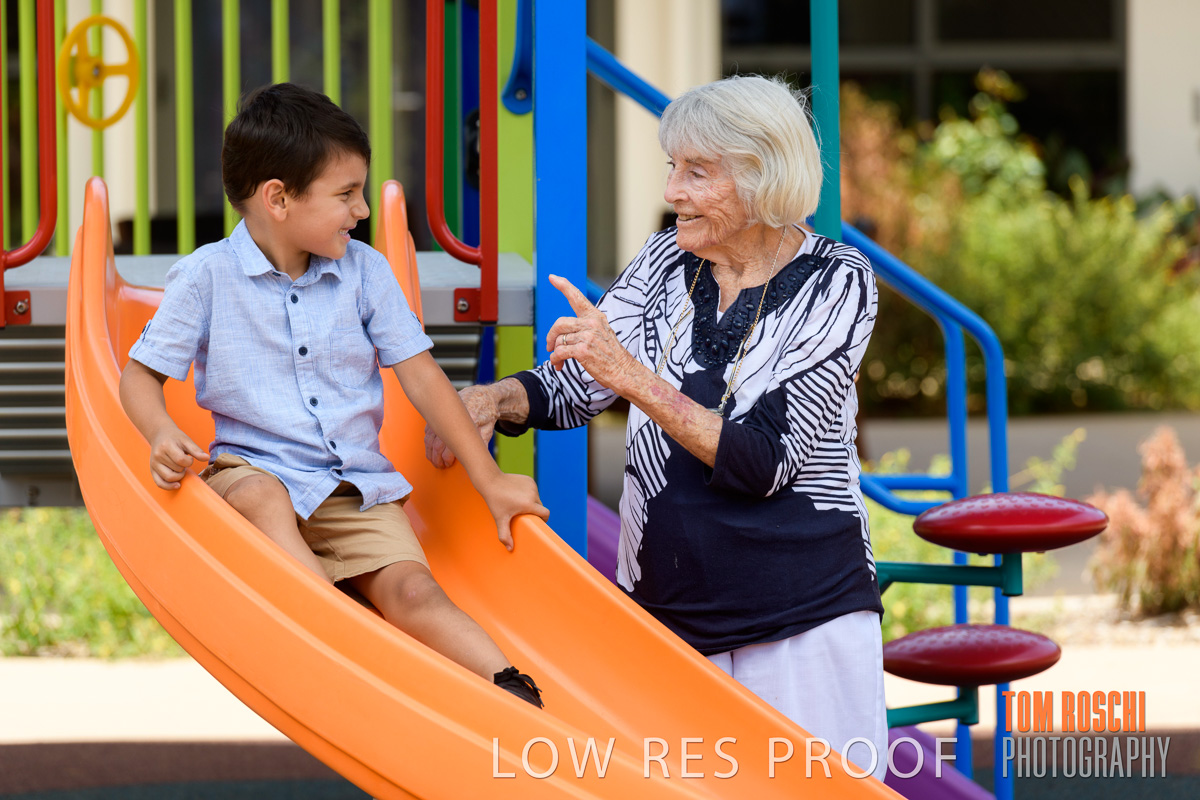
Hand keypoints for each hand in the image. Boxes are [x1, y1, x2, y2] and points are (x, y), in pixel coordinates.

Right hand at [148, 425, 208, 489]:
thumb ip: (196, 450)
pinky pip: (159, 483)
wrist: (160, 434)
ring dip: (179, 476)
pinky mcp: (152, 470)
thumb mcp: (186, 440)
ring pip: (169, 478)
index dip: (189, 461)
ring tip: (179, 468)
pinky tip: (177, 485)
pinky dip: (169, 486)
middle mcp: (158, 456)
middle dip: (184, 467)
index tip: (189, 457)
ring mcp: (153, 464)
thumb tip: (207, 458)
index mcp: (166, 446)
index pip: (181, 460)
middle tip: (183, 461)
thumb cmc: (175, 438)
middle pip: (176, 469)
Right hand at [424, 384, 499, 468]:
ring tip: (434, 460)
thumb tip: (477, 457)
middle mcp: (452, 417)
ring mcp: (443, 414)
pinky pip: (428, 430)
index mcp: (467, 420)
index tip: (448, 464)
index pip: (451, 444)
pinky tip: (431, 449)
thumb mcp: (489, 428)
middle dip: (436, 457)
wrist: (481, 395)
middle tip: (440, 465)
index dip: (447, 457)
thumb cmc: (486, 412)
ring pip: (430, 437)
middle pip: (437, 443)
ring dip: (430, 451)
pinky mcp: (438, 414)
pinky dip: (428, 442)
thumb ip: (482, 442)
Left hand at [479, 472, 549, 550]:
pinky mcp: (529, 479)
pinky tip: (518, 494)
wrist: (491, 481)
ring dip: (531, 502)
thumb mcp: (500, 519)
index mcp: (528, 504)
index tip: (536, 522)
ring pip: (536, 498)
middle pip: (540, 506)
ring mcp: (531, 485)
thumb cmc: (495, 501)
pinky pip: (532, 490)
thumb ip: (505, 535)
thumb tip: (510, 549)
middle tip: (523, 515)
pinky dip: (528, 493)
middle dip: (534, 511)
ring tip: (518, 504)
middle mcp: (532, 494)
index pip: (545, 514)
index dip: (543, 519)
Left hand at [545, 274, 635, 390]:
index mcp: (596, 317)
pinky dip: (555, 360)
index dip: (563, 286)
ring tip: (558, 361)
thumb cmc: (612, 356)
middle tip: (549, 346)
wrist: (624, 372)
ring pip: (558, 340)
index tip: (552, 277)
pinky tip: (559, 364)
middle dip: (551, 336)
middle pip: (559, 323)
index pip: (577, 297)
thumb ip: (585, 327)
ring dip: (554, 352)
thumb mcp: (603, 333)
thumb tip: (563, 332)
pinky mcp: (582, 350)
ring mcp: (587, 336)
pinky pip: (559, 352)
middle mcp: (591, 323)